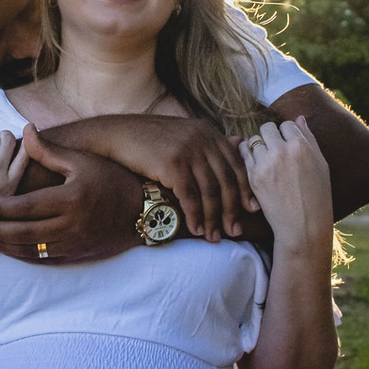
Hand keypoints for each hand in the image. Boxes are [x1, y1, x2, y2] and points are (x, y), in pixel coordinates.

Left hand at [0, 124, 142, 262]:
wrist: (142, 211)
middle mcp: (72, 225)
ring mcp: (74, 243)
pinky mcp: (77, 255)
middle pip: (26, 232)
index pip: (29, 207)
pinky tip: (9, 250)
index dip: (4, 208)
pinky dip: (23, 256)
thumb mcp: (81, 161)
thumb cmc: (110, 179)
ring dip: (6, 246)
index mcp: (71, 199)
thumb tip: (26, 130)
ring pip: (32, 250)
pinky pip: (44, 260)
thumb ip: (49, 150)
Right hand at [95, 115, 255, 241]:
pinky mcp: (173, 164)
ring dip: (213, 218)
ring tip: (214, 237)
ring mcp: (188, 150)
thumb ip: (211, 142)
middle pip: (226, 180)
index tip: (252, 210)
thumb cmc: (149, 139)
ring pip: (210, 192)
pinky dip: (195, 216)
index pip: (236, 163)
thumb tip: (240, 142)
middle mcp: (202, 138)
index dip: (245, 189)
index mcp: (208, 132)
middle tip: (235, 231)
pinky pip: (190, 197)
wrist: (116, 136)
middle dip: (232, 209)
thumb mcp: (184, 134)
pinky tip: (196, 229)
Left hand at [238, 118, 332, 255]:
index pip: (287, 125)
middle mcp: (282, 151)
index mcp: (301, 146)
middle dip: (271, 136)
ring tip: (267, 160)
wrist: (303, 226)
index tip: (289, 145)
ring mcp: (265, 164)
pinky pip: (244, 155)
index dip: (287, 134)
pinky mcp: (253, 177)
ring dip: (259, 147)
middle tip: (275, 150)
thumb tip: (299, 118)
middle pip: (267, 128)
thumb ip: (309, 139)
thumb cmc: (317, 196)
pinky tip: (256, 164)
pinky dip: (248, 157)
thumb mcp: (321, 164)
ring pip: (254, 140)